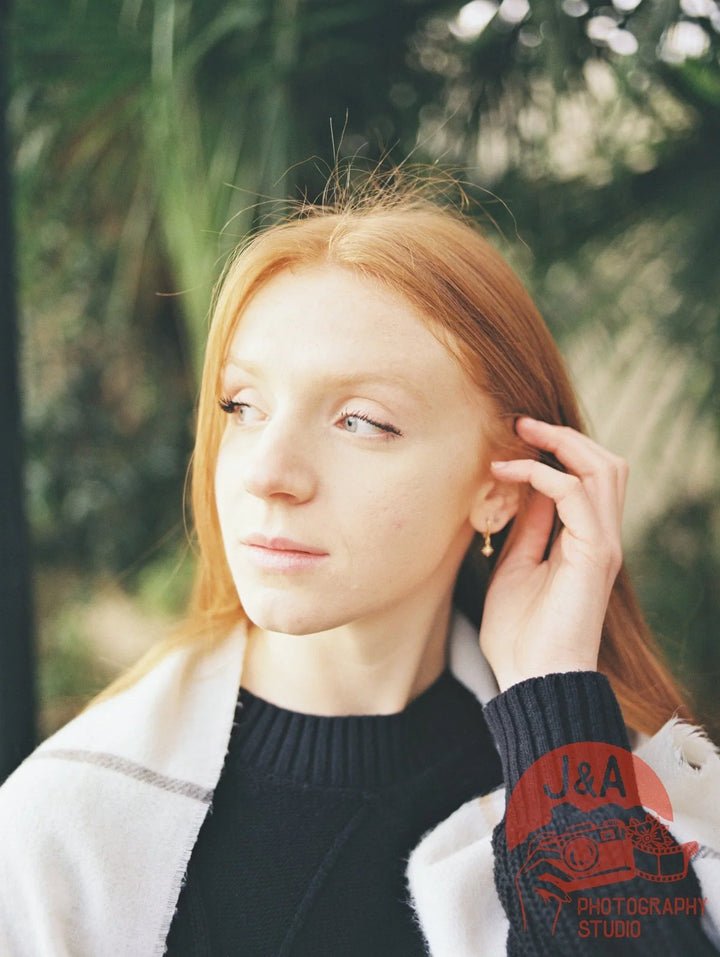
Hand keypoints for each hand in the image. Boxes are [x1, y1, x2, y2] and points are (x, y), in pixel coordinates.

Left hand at [479, 417, 627, 692]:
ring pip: (603, 469)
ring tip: (521, 432)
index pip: (587, 479)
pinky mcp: (594, 554)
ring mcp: (602, 545)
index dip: (556, 451)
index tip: (513, 438)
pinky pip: (575, 494)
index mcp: (584, 542)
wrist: (532, 681)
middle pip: (606, 465)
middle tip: (521, 423)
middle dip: (566, 436)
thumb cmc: (519, 635)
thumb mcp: (515, 567)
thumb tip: (526, 489)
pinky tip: (509, 472)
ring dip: (561, 443)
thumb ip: (527, 528)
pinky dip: (542, 475)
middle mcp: (601, 538)